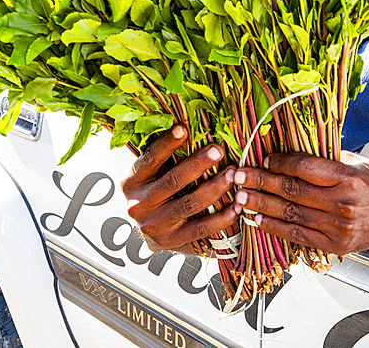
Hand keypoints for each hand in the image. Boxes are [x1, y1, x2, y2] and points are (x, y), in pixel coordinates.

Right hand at [121, 125, 239, 254]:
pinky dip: (221, 218)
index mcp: (131, 182)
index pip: (150, 160)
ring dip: (215, 188)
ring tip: (232, 174)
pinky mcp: (170, 241)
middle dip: (198, 164)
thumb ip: (165, 157)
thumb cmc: (157, 193)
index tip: (183, 128)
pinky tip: (236, 207)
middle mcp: (138, 204)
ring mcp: (154, 225)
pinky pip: (200, 229)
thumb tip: (190, 127)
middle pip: (173, 181)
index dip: (166, 144)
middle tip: (218, 150)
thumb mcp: (151, 175)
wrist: (150, 231)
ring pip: (189, 204)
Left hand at [233, 151, 368, 254]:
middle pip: (290, 190)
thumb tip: (289, 150)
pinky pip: (298, 236)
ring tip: (241, 198)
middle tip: (238, 177)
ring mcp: (338, 226)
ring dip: (261, 205)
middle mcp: (342, 203)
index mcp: (347, 176)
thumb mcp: (355, 161)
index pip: (302, 167)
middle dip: (259, 182)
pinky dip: (275, 228)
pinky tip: (259, 220)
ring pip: (290, 214)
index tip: (262, 159)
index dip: (277, 162)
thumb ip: (324, 158)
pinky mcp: (336, 244)